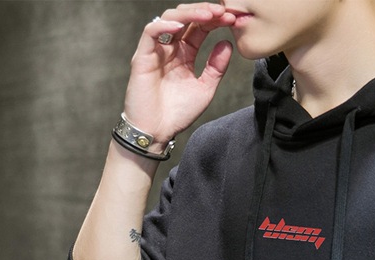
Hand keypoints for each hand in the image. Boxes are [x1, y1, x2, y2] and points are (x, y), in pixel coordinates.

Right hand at [123, 4, 238, 147]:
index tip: (232, 19)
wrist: (158, 132)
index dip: (214, 21)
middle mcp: (170, 48)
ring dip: (190, 14)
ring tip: (208, 15)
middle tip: (223, 12)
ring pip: (169, 19)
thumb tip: (227, 43)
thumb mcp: (205, 89)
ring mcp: (156, 50)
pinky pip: (150, 33)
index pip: (199, 28)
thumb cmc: (178, 114)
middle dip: (205, 12)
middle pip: (186, 18)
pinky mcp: (142, 57)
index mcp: (185, 54)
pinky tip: (180, 27)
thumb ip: (216, 67)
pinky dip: (164, 26)